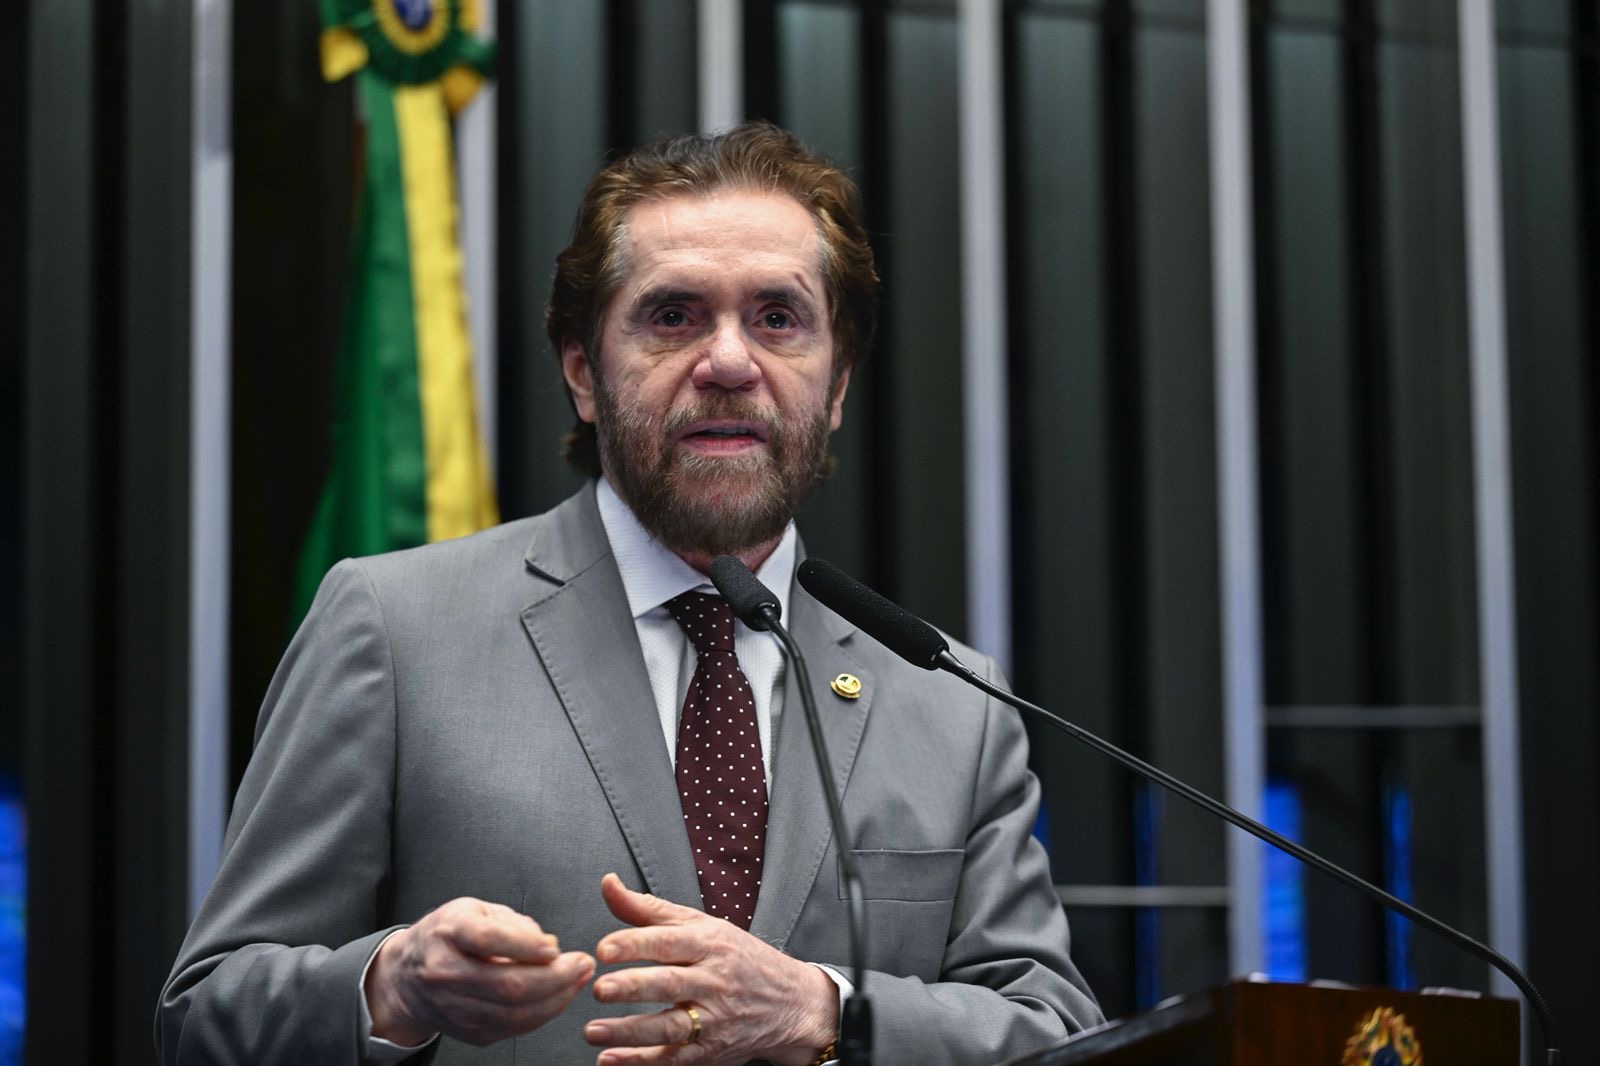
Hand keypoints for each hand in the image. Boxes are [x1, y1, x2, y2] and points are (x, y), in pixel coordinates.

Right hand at [365, 897, 595, 1047]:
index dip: (527, 945)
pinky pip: (512, 1028)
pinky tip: (559, 997)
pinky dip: (543, 1014)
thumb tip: (549, 946)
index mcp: (448, 933)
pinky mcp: (466, 1032)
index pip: (488, 940)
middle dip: (556, 978)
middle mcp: (445, 973)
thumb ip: (513, 924)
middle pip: (508, 985)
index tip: (556, 947)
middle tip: (584, 964)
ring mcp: (454, 1007)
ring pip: (514, 1014)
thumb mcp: (476, 910)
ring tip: (579, 980)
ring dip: (557, 1000)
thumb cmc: (449, 936)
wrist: (406, 977)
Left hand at [583, 873, 837, 1065]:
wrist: (792, 1002)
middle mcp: (714, 981)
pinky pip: (674, 1058)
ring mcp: (715, 1019)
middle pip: (671, 984)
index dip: (635, 944)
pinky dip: (641, 1062)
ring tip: (593, 1031)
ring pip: (671, 1027)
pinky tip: (610, 1059)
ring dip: (630, 1032)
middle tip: (599, 989)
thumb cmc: (737, 957)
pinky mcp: (711, 1051)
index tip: (604, 948)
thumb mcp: (701, 925)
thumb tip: (607, 883)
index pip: (669, 941)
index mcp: (709, 944)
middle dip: (633, 988)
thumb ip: (648, 909)